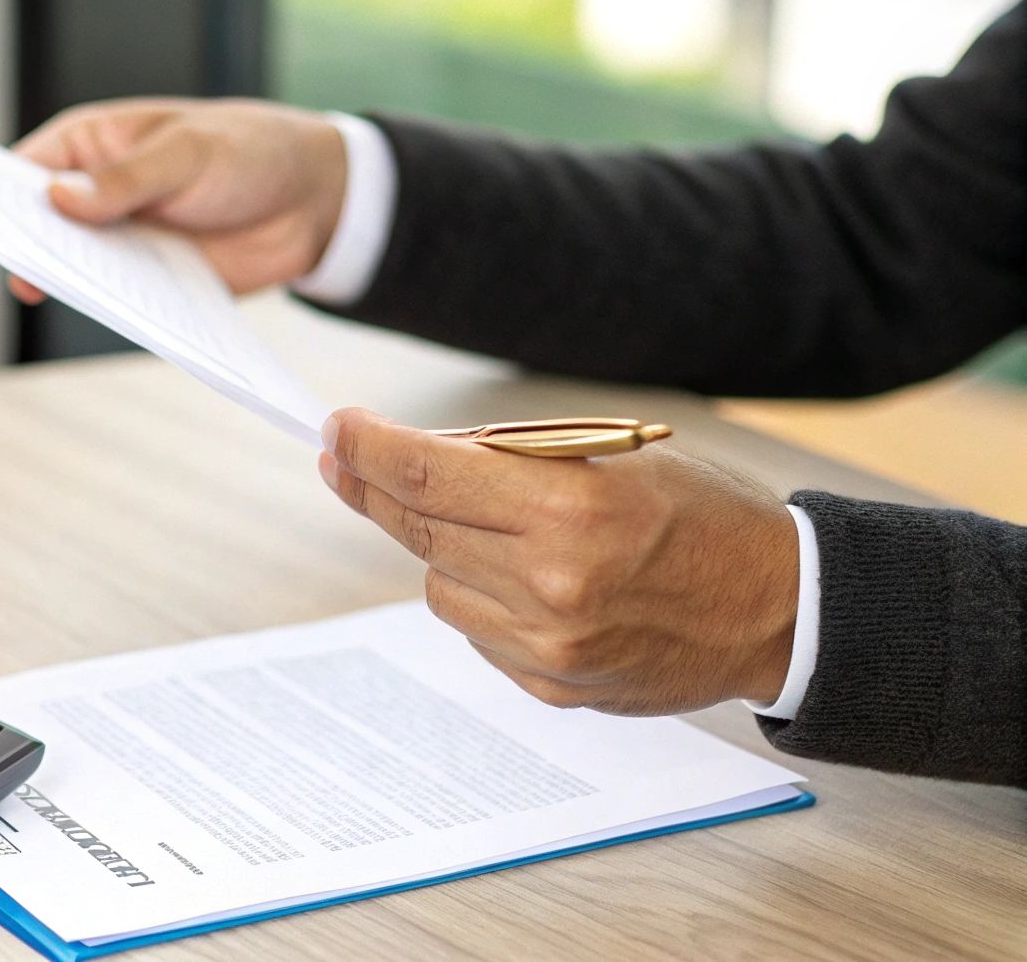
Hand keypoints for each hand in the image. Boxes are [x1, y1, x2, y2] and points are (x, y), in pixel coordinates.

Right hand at [6, 97, 346, 302]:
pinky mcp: (148, 282)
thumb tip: (56, 199)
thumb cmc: (246, 151)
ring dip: (68, 282)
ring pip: (74, 269)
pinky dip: (112, 310)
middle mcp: (94, 196)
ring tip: (58, 294)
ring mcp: (118, 242)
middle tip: (16, 264)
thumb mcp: (187, 154)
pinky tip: (112, 315)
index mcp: (90, 145)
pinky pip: (118, 302)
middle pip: (39, 227)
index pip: (23, 169)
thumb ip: (127, 179)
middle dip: (27, 244)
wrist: (311, 202)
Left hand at [318, 409, 799, 715]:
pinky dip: (483, 598)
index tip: (336, 428)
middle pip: (418, 530)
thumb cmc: (703, 516)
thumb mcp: (618, 458)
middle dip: (371, 488)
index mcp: (570, 511)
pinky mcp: (551, 687)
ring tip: (500, 529)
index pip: (429, 478)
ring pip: (437, 584)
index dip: (369, 450)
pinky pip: (476, 630)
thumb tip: (415, 457)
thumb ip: (516, 460)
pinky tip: (531, 581)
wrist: (778, 610)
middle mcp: (551, 585)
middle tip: (342, 457)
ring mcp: (548, 647)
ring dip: (443, 549)